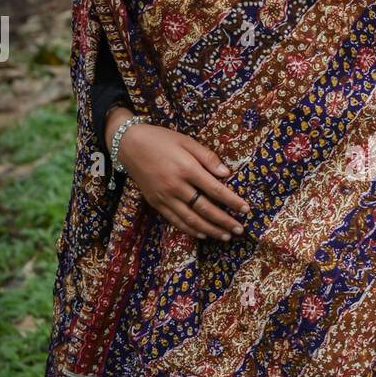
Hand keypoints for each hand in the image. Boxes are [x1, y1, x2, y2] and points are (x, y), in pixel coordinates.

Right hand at [107, 115, 251, 240]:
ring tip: (226, 236)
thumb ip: (207, 157)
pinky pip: (175, 221)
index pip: (215, 190)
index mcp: (186, 168)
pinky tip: (203, 235)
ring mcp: (164, 197)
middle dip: (225, 221)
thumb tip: (227, 174)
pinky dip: (190, 230)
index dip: (232, 201)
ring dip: (210, 230)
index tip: (246, 209)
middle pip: (205, 209)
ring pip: (191, 219)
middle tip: (240, 229)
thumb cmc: (161, 140)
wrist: (129, 145)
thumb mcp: (186, 141)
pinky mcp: (156, 203)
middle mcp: (176, 186)